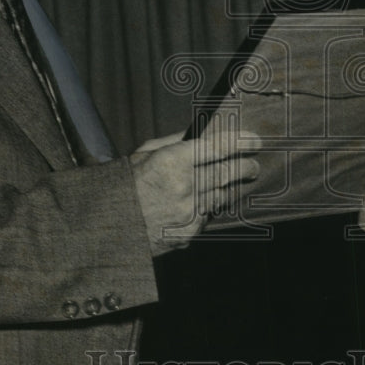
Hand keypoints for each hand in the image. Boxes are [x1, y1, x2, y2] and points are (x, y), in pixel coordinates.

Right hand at [129, 128, 259, 255]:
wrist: (108, 226)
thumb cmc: (124, 185)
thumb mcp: (144, 154)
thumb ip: (175, 142)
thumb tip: (201, 132)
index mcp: (172, 162)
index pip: (217, 147)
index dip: (241, 142)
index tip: (255, 139)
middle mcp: (183, 187)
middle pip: (227, 173)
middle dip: (245, 167)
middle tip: (253, 165)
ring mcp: (187, 213)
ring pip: (221, 196)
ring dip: (229, 188)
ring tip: (231, 182)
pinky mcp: (188, 233)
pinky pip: (207, 216)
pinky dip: (207, 208)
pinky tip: (199, 203)